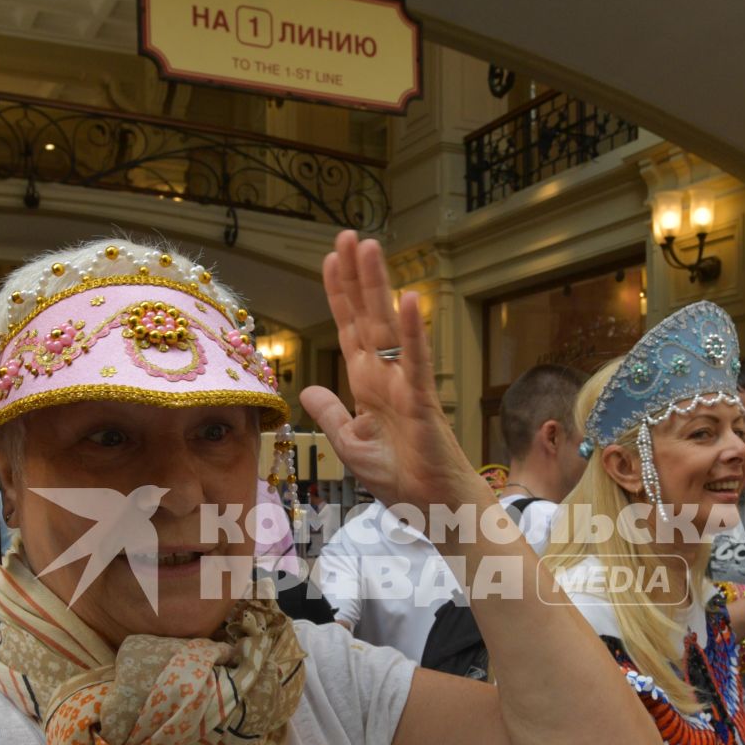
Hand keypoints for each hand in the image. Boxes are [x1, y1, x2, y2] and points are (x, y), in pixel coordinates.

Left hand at [299, 231, 486, 518]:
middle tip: (349, 234)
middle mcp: (386, 376)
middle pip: (367, 316)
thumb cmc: (401, 479)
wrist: (433, 509)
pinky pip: (417, 361)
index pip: (349, 330)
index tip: (330, 258)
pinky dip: (415, 331)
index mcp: (367, 385)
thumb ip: (331, 414)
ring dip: (379, 287)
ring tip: (371, 247)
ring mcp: (406, 385)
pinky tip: (410, 299)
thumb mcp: (350, 445)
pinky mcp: (423, 402)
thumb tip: (311, 388)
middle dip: (356, 276)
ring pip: (390, 327)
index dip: (338, 295)